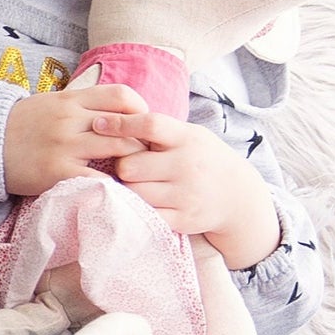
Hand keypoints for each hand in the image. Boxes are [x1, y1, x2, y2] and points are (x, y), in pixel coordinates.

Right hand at [1, 83, 146, 195]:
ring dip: (135, 165)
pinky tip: (120, 193)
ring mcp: (65, 145)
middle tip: (148, 158)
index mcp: (71, 100)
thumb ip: (82, 105)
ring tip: (138, 176)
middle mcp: (71, 119)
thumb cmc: (21, 126)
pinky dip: (114, 187)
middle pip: (128, 125)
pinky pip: (97, 179)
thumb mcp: (51, 105)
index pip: (122, 95)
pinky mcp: (58, 172)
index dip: (141, 110)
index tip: (143, 127)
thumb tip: (116, 112)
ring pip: (119, 150)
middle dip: (144, 143)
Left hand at [108, 115, 280, 266]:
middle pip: (130, 166)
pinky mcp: (182, 219)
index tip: (97, 124)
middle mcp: (187, 165)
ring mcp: (185, 194)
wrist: (237, 196)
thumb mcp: (189, 136)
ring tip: (132, 185)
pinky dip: (136, 209)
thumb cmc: (202, 159)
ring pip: (133, 192)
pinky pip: (145, 215)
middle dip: (121, 166)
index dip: (121, 123)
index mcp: (187, 138)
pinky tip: (138, 203)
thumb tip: (113, 115)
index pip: (150, 125)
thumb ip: (159, 130)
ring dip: (126, 189)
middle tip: (124, 166)